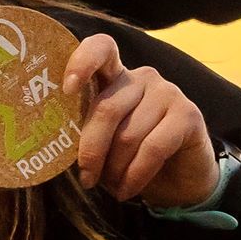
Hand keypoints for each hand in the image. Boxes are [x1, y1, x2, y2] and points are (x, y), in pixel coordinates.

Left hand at [62, 34, 219, 207]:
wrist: (179, 180)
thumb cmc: (130, 158)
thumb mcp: (103, 142)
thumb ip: (85, 132)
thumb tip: (52, 145)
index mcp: (114, 77)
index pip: (100, 49)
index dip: (82, 62)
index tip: (67, 89)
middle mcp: (141, 78)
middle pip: (106, 109)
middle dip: (91, 150)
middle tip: (87, 178)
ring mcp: (168, 92)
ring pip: (128, 134)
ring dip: (114, 169)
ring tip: (111, 186)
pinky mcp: (188, 114)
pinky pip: (153, 148)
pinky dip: (135, 175)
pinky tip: (127, 190)